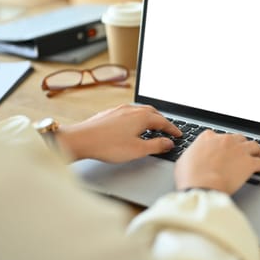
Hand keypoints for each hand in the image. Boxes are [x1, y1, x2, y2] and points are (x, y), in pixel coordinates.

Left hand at [56, 104, 181, 162]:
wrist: (80, 139)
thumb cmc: (108, 145)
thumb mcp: (137, 150)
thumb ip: (156, 146)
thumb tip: (169, 142)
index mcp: (142, 117)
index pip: (163, 121)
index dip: (173, 129)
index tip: (178, 134)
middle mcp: (132, 109)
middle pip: (153, 113)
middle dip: (162, 121)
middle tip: (168, 129)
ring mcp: (120, 109)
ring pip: (141, 111)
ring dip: (150, 118)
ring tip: (153, 127)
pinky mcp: (110, 113)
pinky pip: (130, 112)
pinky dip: (138, 118)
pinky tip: (133, 126)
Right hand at [175, 130, 259, 194]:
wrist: (202, 187)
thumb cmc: (190, 177)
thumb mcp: (183, 161)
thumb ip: (192, 155)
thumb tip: (193, 158)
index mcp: (208, 137)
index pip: (217, 136)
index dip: (221, 143)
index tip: (223, 148)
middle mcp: (225, 140)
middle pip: (238, 138)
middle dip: (240, 145)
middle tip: (242, 152)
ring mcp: (238, 150)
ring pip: (254, 146)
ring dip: (257, 151)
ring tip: (259, 156)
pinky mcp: (249, 163)